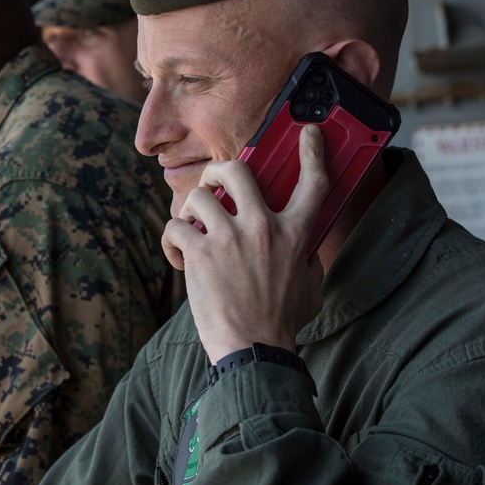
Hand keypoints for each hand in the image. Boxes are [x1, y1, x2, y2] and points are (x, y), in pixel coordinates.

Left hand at [162, 125, 328, 362]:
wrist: (254, 351)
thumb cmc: (280, 322)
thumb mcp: (309, 283)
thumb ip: (304, 254)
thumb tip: (297, 242)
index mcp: (295, 234)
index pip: (313, 182)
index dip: (312, 152)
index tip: (308, 133)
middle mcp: (263, 228)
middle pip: (236, 169)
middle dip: (216, 170)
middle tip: (212, 185)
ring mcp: (230, 239)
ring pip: (198, 197)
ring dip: (189, 211)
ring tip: (191, 231)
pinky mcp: (200, 254)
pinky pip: (175, 227)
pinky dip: (171, 240)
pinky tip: (178, 257)